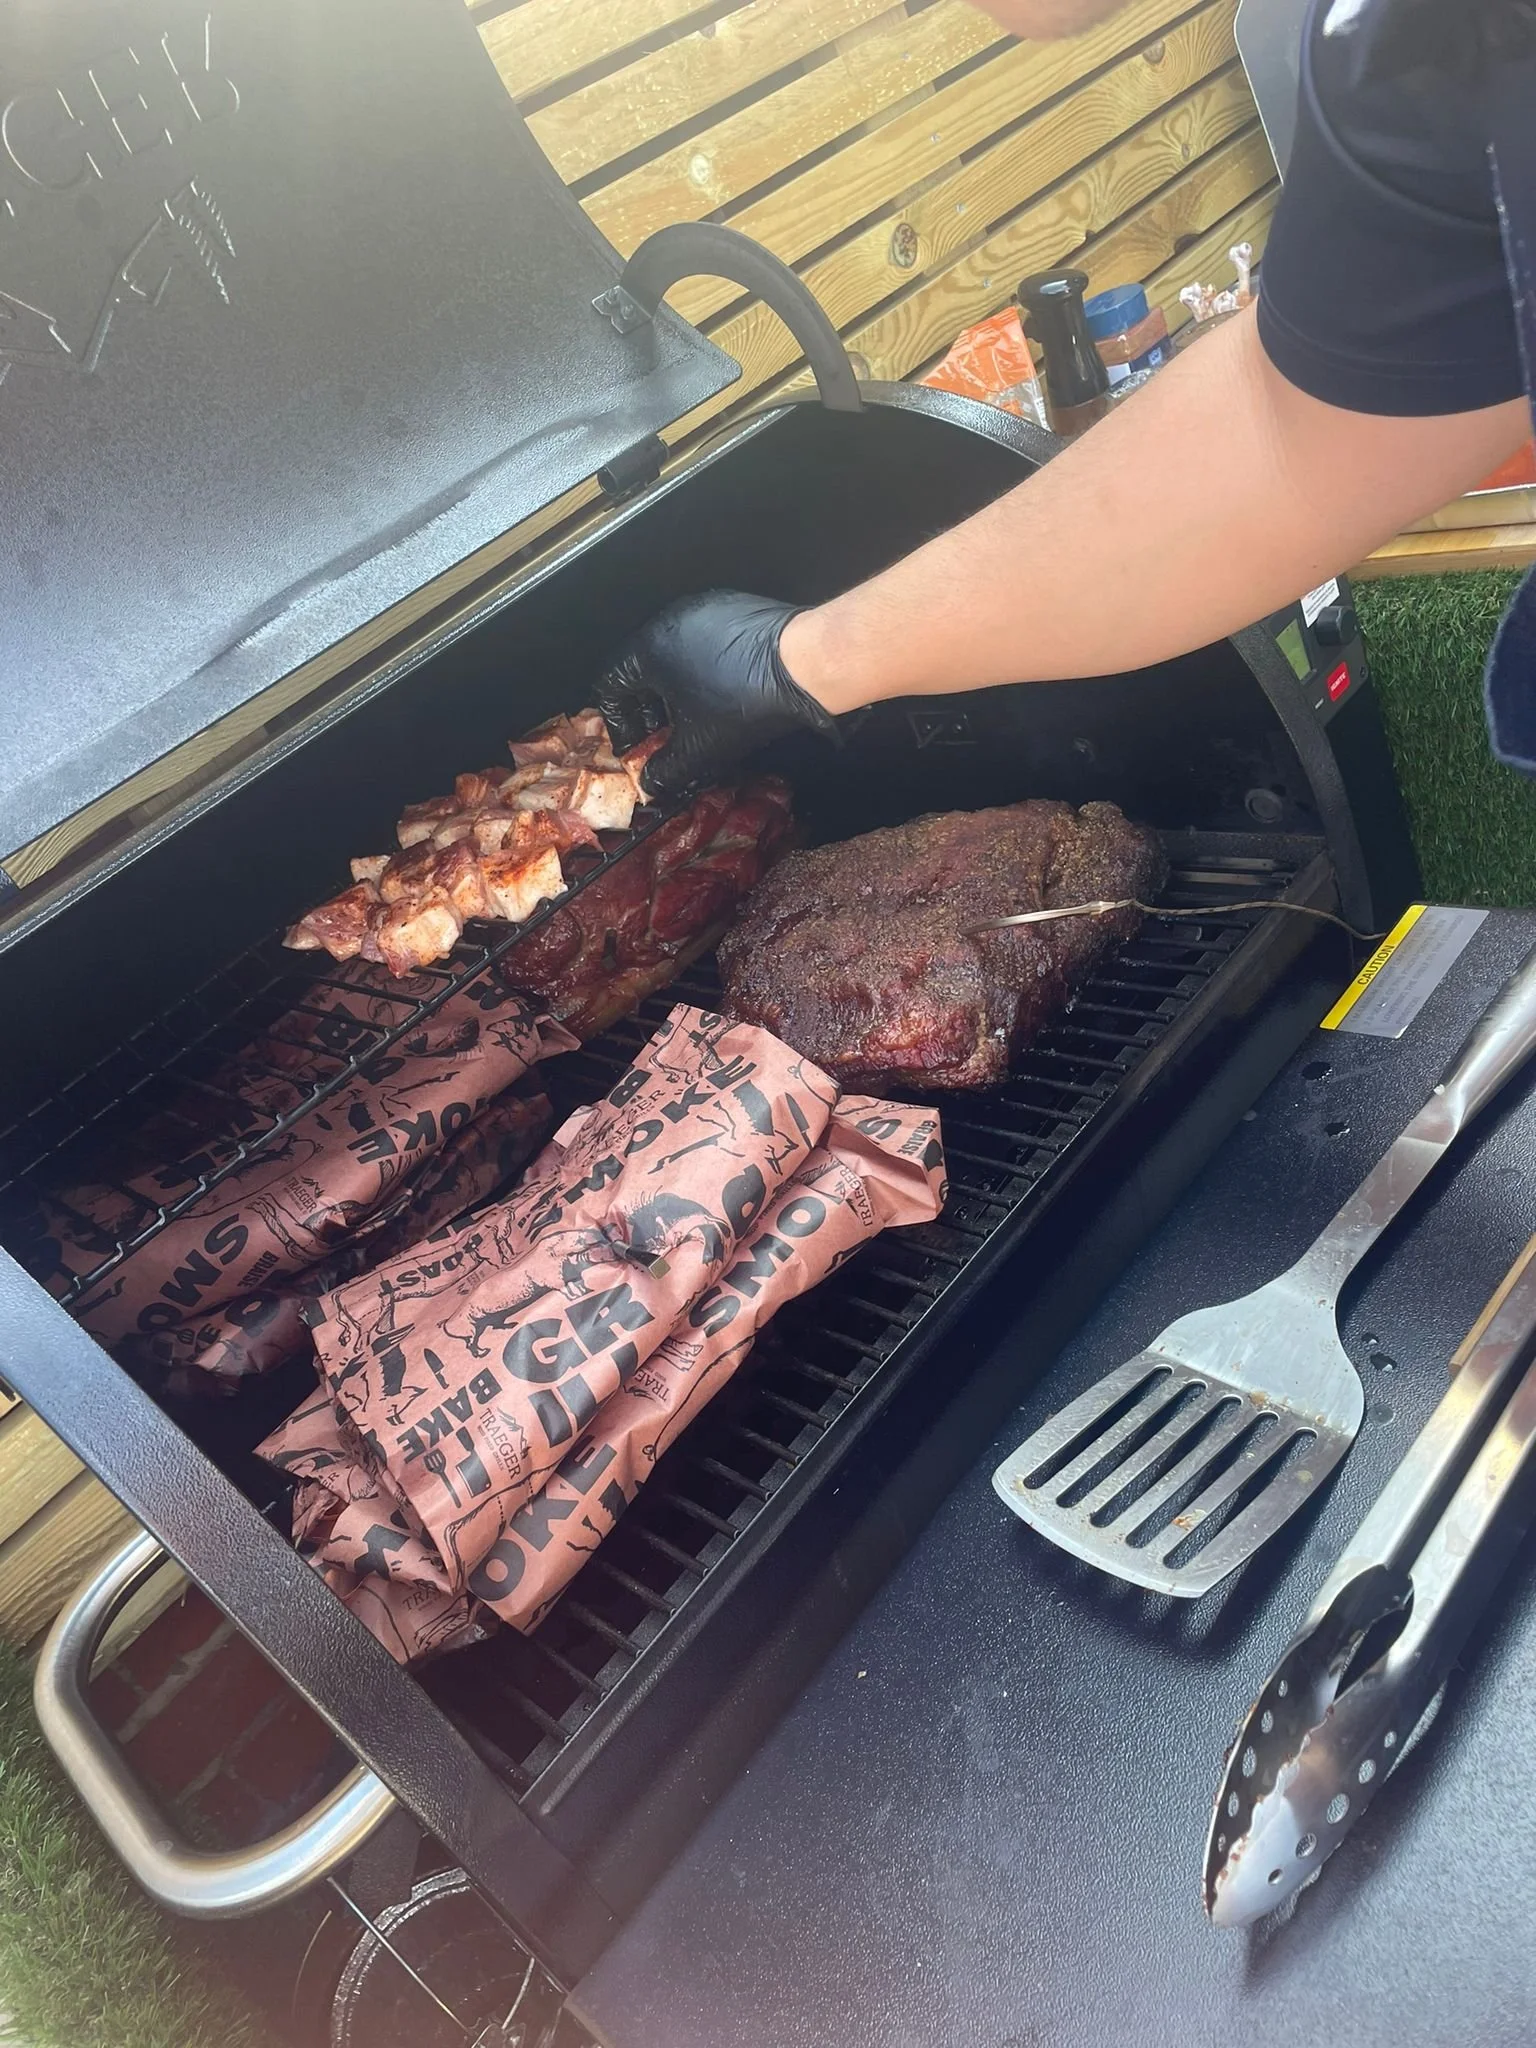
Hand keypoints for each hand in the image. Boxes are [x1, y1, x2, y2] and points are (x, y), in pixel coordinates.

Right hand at [597, 590, 838, 799]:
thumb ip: (667, 770)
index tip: (635, 745)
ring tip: (694, 718)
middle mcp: (669, 620)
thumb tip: (652, 784)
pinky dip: (701, 668)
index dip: (618, 723)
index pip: (611, 685)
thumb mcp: (699, 747)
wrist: (804, 663)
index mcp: (649, 649)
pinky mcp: (730, 607)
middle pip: (640, 669)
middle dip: (647, 709)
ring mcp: (701, 609)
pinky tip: (723, 691)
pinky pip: (702, 641)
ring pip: (672, 654)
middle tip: (663, 737)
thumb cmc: (744, 701)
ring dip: (674, 689)